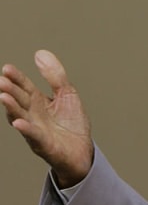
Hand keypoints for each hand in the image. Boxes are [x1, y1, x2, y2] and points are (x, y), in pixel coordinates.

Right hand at [0, 50, 93, 187]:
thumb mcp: (67, 94)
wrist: (82, 151)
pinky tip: (20, 123)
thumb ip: (55, 76)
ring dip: (11, 107)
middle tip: (2, 81)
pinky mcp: (44, 144)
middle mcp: (33, 115)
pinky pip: (33, 136)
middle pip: (20, 100)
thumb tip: (40, 53)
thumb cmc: (71, 124)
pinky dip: (26, 129)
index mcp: (38, 102)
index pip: (24, 87)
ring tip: (3, 96)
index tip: (7, 68)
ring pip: (21, 117)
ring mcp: (36, 130)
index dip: (17, 78)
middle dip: (10, 91)